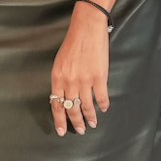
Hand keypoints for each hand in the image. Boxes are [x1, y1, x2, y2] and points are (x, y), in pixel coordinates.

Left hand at [50, 6, 111, 135]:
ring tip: (92, 124)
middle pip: (71, 108)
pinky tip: (103, 109)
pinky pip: (101, 97)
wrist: (86, 30)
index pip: (56, 105)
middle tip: (80, 130)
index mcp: (57, 78)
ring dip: (90, 117)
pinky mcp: (99, 77)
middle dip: (76, 122)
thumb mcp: (59, 63)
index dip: (59, 120)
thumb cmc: (72, 44)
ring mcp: (85, 81)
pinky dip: (103, 105)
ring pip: (86, 106)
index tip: (62, 131)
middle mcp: (70, 82)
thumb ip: (60, 80)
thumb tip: (61, 96)